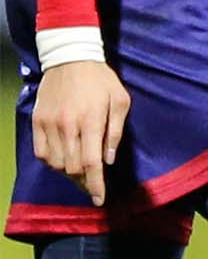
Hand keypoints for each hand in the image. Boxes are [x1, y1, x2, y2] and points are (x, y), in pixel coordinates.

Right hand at [34, 60, 128, 206]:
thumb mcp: (120, 101)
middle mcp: (67, 126)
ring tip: (81, 173)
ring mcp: (49, 124)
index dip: (96, 185)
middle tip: (94, 185)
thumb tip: (109, 160)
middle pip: (72, 168)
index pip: (91, 163)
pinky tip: (64, 161)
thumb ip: (115, 132)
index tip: (100, 200)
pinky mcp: (37, 121)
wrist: (70, 58)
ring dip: (69, 174)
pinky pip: (42, 153)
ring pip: (56, 163)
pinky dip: (53, 162)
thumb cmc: (101, 80)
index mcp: (90, 121)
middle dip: (85, 182)